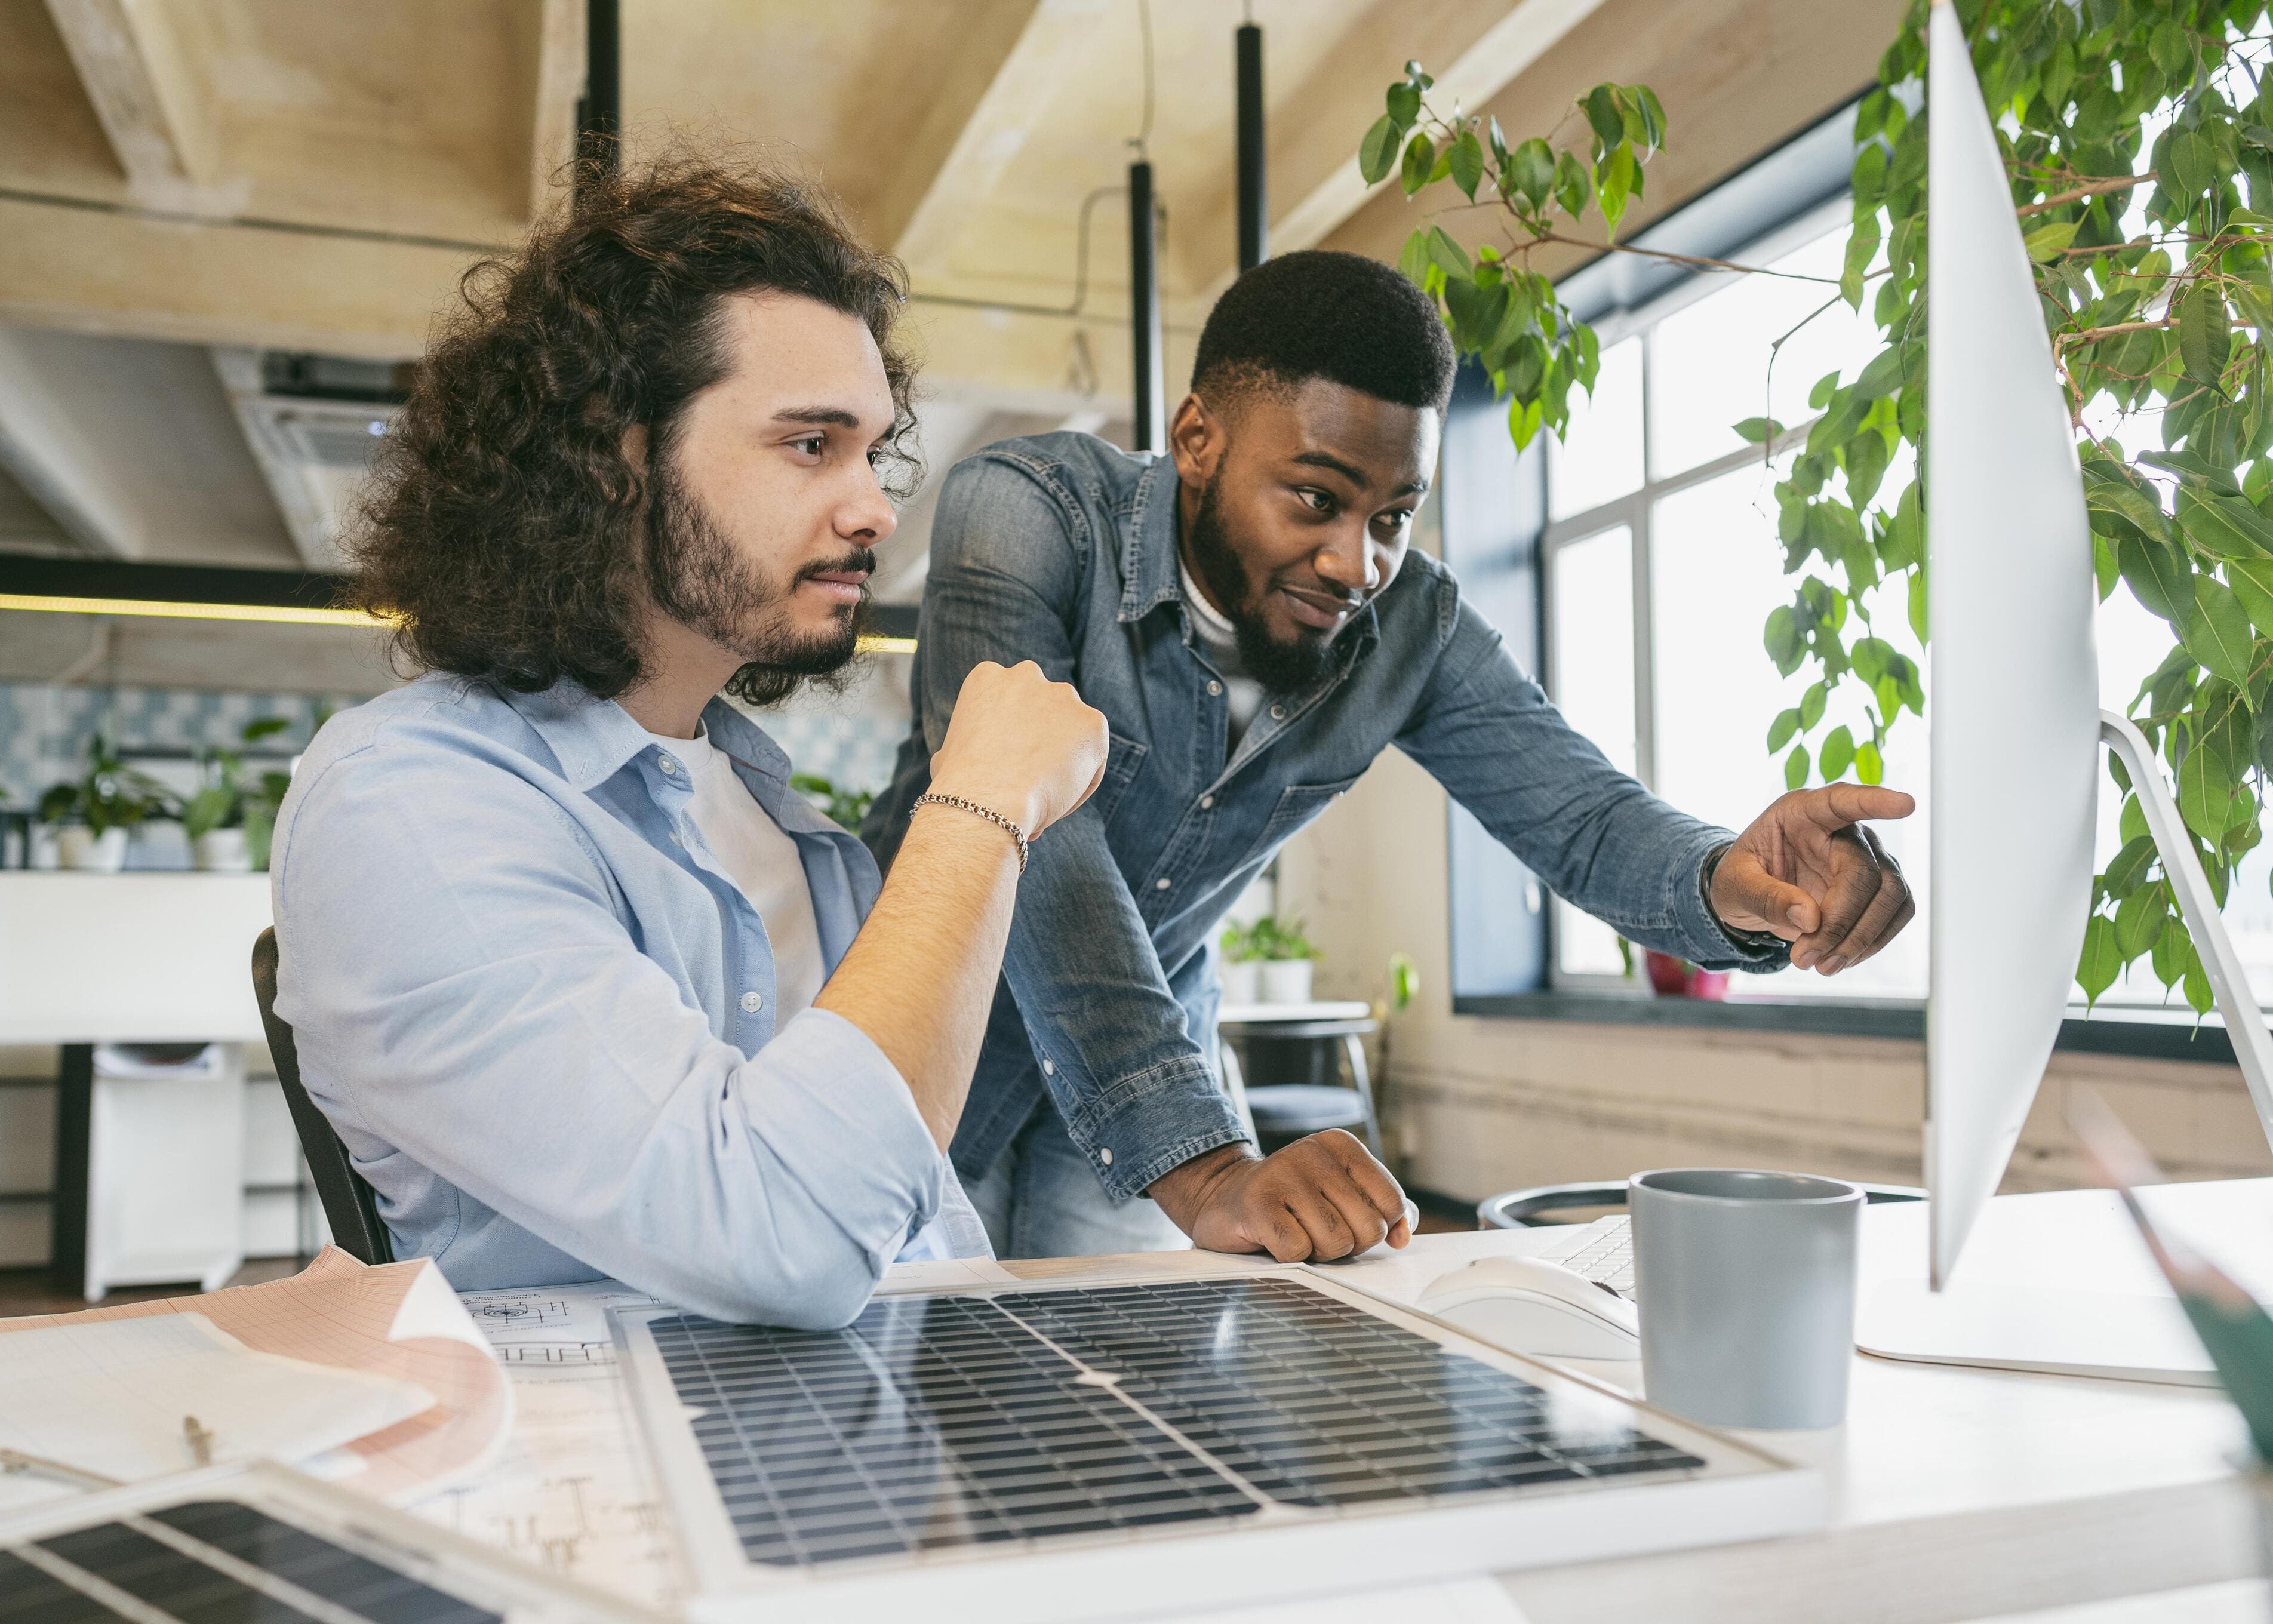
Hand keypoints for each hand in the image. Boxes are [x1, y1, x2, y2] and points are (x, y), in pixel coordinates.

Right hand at [929, 661, 1107, 836]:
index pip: (1010, 701)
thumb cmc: (960, 784)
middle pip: (1043, 708)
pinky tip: (1059, 800)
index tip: (1005, 763)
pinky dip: (1082, 781)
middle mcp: (1027, 674)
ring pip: (1070, 732)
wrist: (987, 800)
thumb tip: (956, 758)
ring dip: (1063, 758)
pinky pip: (1093, 756)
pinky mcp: (1093, 722)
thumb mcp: (947, 755)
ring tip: (1043, 795)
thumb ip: (967, 743)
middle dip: (1041, 738)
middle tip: (1029, 777)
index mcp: (988, 676)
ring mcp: (1063, 695)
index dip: (1009, 735)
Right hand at [1148, 1134, 1411, 1260]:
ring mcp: (1283, 1174)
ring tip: (1295, 1232)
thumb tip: (1403, 1235)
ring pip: (1335, 1243)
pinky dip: (1289, 1256)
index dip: (1375, 1228)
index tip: (1346, 1221)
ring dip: (1317, 1252)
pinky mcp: (1258, 1203)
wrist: (1224, 1200)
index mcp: (1341, 1145)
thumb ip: (1382, 1209)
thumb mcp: (1342, 1195)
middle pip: (1368, 1228)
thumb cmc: (1292, 1203)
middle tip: (1317, 1231)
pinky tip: (1272, 1237)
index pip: (1393, 1203)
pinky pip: (1299, 1251)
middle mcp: (1313, 1151)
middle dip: (1347, 1245)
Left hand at [1710, 783, 1916, 973]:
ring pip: (1892, 895)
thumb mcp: (1734, 885)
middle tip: (1804, 958)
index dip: (1874, 801)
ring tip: (1822, 966)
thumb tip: (1811, 918)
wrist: (1751, 895)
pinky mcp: (1880, 886)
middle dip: (1840, 923)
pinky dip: (1873, 942)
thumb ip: (1765, 896)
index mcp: (1802, 812)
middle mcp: (1844, 829)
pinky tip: (1842, 959)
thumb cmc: (1741, 878)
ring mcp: (1868, 856)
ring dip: (1861, 939)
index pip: (1843, 799)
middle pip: (1866, 872)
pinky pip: (1896, 912)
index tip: (1906, 804)